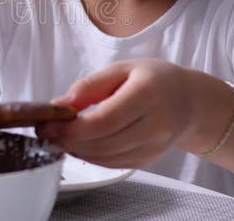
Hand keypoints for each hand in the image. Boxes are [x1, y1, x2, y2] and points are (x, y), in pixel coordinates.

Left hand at [36, 59, 197, 168]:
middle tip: (46, 131)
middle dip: (67, 140)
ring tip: (59, 137)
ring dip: (76, 150)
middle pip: (102, 142)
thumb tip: (60, 104)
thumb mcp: (122, 69)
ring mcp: (154, 146)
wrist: (188, 100)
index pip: (103, 120)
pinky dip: (91, 157)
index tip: (48, 123)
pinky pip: (113, 163)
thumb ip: (89, 86)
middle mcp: (155, 124)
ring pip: (105, 158)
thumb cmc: (153, 79)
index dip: (70, 127)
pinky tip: (78, 145)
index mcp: (147, 94)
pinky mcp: (149, 159)